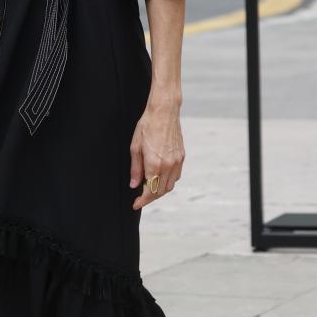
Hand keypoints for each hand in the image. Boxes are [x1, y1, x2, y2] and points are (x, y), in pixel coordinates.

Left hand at [129, 93, 184, 210]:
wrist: (164, 112)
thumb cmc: (147, 126)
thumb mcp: (135, 147)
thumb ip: (135, 168)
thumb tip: (134, 185)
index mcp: (155, 164)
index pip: (150, 191)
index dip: (142, 201)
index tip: (135, 204)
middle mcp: (168, 166)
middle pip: (160, 191)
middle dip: (150, 197)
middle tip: (140, 197)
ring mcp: (177, 162)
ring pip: (170, 186)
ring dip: (160, 191)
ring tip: (149, 188)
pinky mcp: (181, 157)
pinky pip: (176, 176)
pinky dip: (168, 182)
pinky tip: (159, 178)